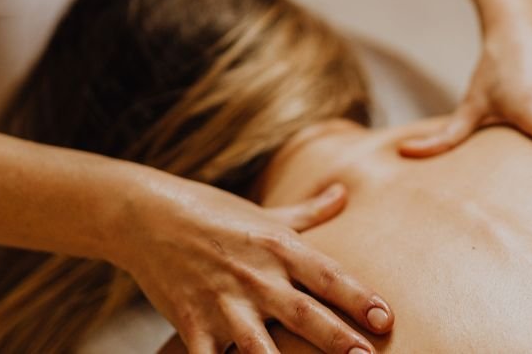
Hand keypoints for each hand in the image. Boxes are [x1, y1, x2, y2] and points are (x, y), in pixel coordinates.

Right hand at [117, 174, 391, 353]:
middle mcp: (254, 275)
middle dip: (336, 338)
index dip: (357, 296)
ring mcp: (222, 302)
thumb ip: (308, 211)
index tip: (384, 317)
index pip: (326, 274)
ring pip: (259, 346)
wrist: (146, 216)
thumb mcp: (263, 211)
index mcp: (277, 246)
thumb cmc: (211, 212)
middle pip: (303, 312)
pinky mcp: (191, 324)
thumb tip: (343, 192)